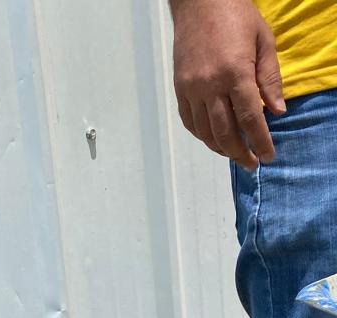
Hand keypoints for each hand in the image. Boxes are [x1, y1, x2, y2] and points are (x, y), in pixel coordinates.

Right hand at [170, 0, 285, 169]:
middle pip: (226, 133)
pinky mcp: (180, 88)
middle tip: (251, 163)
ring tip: (234, 154)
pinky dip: (203, 136)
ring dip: (221, 149)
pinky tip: (214, 139)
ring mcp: (192, 88)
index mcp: (235, 72)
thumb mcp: (263, 41)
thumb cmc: (236, 15)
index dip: (260, 141)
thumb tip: (277, 112)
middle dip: (241, 153)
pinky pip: (190, 122)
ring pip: (206, 132)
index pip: (250, 119)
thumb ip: (270, 78)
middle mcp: (211, 85)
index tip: (267, 156)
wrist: (200, 1)